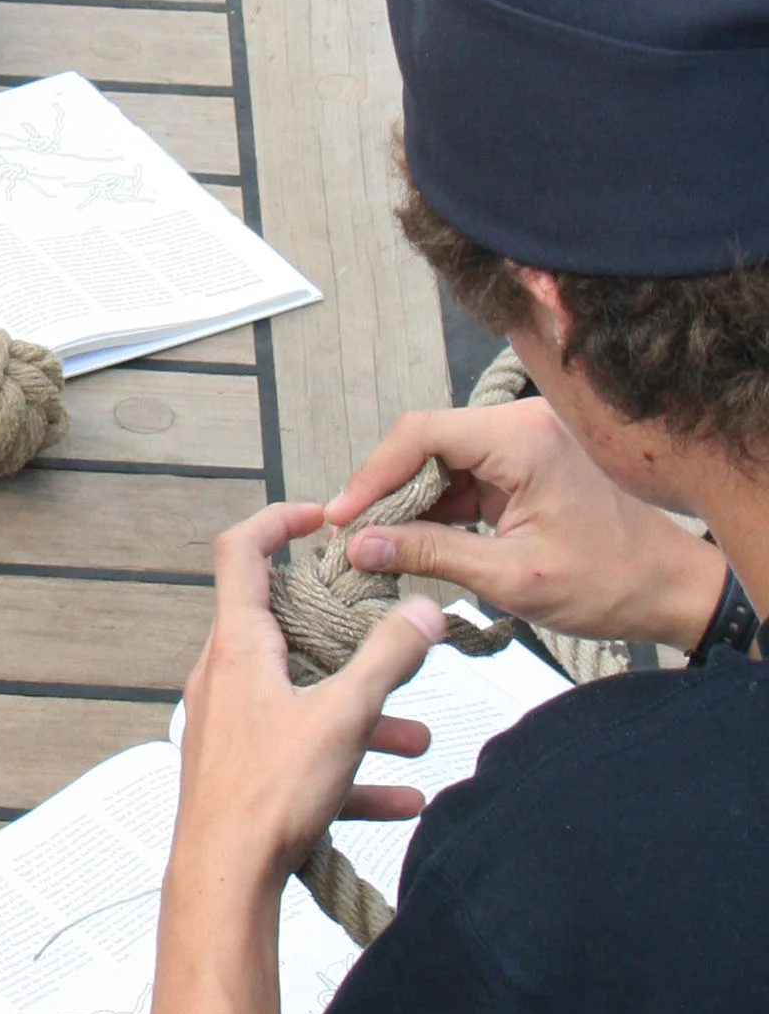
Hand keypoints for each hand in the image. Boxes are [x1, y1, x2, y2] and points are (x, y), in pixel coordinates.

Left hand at [171, 504, 443, 896]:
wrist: (223, 883)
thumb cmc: (265, 797)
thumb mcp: (343, 716)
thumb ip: (388, 659)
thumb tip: (424, 609)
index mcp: (238, 646)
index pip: (242, 552)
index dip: (279, 521)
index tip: (322, 519)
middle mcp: (225, 677)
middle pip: (283, 628)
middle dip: (345, 636)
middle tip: (385, 633)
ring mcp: (229, 724)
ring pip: (301, 698)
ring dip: (358, 711)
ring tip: (414, 736)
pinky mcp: (241, 770)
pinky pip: (300, 754)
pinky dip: (346, 765)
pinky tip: (397, 796)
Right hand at [326, 399, 726, 651]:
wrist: (672, 589)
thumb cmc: (612, 583)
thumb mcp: (512, 577)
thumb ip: (431, 554)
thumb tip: (360, 545)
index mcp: (522, 439)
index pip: (420, 434)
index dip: (371, 475)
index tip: (341, 517)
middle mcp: (522, 424)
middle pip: (426, 442)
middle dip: (385, 490)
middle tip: (351, 537)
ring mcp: (526, 441)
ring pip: (442, 459)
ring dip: (410, 501)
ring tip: (376, 545)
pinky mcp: (528, 462)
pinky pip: (466, 474)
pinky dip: (439, 507)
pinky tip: (416, 540)